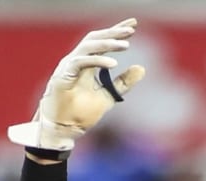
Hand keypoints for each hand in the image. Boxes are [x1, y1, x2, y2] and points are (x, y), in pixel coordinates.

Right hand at [8, 19, 146, 153]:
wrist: (64, 130)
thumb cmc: (81, 114)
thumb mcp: (108, 96)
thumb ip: (123, 82)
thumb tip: (141, 68)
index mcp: (85, 64)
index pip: (101, 42)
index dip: (115, 32)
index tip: (133, 25)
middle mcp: (76, 61)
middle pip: (94, 39)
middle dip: (113, 32)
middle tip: (131, 29)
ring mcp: (68, 66)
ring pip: (88, 47)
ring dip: (107, 44)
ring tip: (125, 45)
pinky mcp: (63, 75)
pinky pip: (81, 62)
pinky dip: (98, 61)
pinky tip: (114, 63)